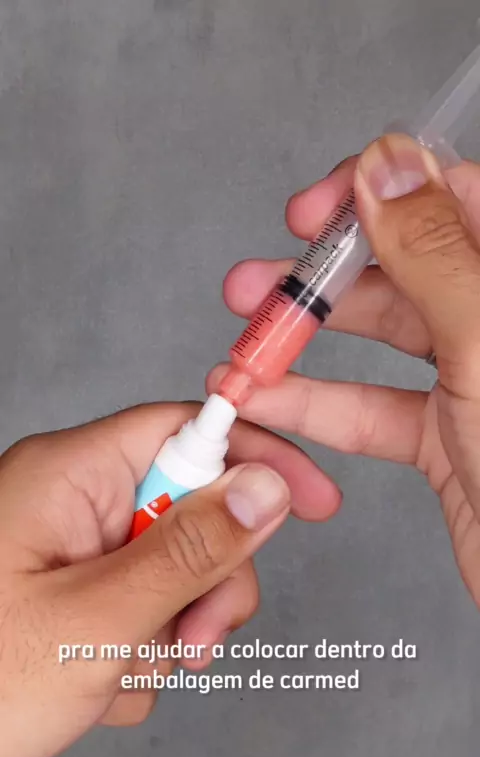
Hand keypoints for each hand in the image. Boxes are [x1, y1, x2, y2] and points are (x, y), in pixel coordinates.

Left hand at [0, 402, 339, 756]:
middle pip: (191, 509)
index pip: (186, 429)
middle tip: (192, 641)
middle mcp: (71, 502)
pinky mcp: (71, 592)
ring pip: (172, 570)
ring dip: (168, 633)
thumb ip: (190, 551)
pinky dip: (138, 654)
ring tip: (115, 679)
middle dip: (207, 583)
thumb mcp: (95, 622)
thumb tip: (266, 486)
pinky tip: (95, 688)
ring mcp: (70, 549)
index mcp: (67, 476)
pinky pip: (141, 608)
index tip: (312, 500)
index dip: (256, 456)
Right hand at [209, 133, 479, 602]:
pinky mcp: (444, 440)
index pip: (446, 195)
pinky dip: (314, 407)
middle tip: (257, 284)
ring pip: (378, 340)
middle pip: (400, 268)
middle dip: (320, 275)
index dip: (373, 192)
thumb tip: (388, 164)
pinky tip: (267, 402)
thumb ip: (435, 253)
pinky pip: (370, 410)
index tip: (313, 213)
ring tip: (247, 343)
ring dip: (305, 342)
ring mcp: (471, 382)